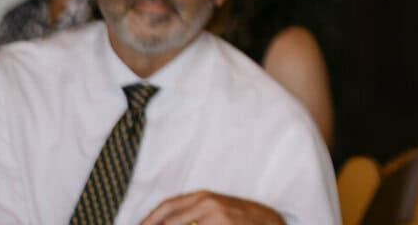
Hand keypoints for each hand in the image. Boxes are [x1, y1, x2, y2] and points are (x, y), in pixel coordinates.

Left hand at [138, 191, 282, 224]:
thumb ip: (190, 213)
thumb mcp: (214, 208)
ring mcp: (216, 217)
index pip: (166, 207)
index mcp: (202, 196)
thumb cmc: (239, 217)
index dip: (148, 220)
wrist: (269, 221)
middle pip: (169, 220)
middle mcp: (207, 204)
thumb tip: (161, 221)